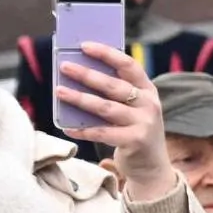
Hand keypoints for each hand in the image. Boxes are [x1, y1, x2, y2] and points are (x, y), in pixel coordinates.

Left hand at [57, 43, 176, 201]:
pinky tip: (67, 127)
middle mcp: (149, 103)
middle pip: (114, 85)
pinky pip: (103, 133)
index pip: (128, 65)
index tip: (84, 46)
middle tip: (65, 67)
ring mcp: (144, 122)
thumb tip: (80, 75)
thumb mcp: (133, 108)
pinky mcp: (135, 141)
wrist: (152, 166)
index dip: (107, 53)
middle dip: (87, 75)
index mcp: (148, 89)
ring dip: (80, 99)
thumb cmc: (134, 131)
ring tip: (60, 92)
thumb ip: (115, 94)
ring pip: (106, 108)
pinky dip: (83, 130)